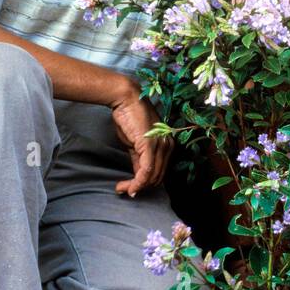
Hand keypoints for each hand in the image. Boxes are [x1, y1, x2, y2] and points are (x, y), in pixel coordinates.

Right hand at [108, 78, 173, 196]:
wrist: (126, 99)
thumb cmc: (130, 118)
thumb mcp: (136, 143)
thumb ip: (140, 159)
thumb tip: (138, 174)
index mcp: (167, 145)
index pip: (160, 171)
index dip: (146, 183)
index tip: (131, 188)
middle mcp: (168, 146)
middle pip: (158, 177)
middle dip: (141, 187)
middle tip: (124, 190)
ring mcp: (160, 146)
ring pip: (152, 176)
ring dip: (136, 186)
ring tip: (121, 188)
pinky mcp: (150, 146)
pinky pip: (146, 171)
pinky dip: (136, 182)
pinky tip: (126, 186)